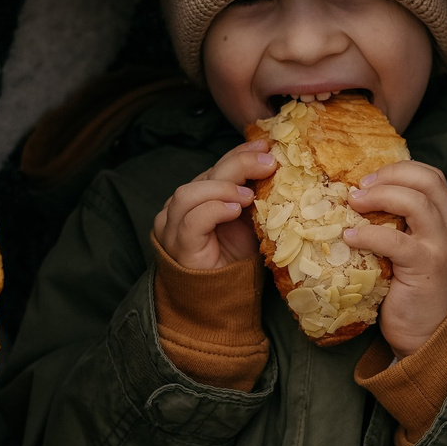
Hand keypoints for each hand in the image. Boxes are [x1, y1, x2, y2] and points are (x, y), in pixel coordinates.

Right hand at [155, 142, 273, 270]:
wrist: (224, 299)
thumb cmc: (237, 260)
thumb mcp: (249, 220)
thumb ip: (251, 195)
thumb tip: (272, 163)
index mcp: (199, 197)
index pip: (217, 166)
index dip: (240, 153)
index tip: (266, 146)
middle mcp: (180, 208)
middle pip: (206, 175)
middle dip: (239, 164)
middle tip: (268, 163)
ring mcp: (174, 227)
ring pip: (191, 193)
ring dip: (224, 188)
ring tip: (249, 197)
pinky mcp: (178, 246)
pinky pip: (191, 220)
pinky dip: (214, 210)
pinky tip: (235, 211)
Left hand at [345, 161, 446, 355]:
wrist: (426, 333)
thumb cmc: (410, 291)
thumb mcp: (410, 249)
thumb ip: (399, 224)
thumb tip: (358, 198)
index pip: (432, 176)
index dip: (400, 169)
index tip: (370, 179)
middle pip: (427, 181)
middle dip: (389, 177)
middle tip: (359, 188)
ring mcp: (441, 247)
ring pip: (416, 203)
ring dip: (379, 197)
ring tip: (352, 205)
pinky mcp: (426, 267)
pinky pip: (395, 240)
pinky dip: (368, 233)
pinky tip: (349, 237)